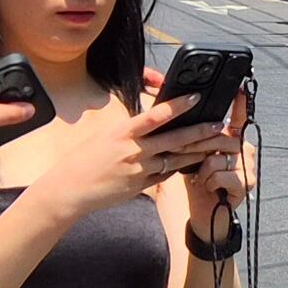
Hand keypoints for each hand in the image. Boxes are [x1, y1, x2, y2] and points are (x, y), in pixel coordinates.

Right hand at [16, 92, 214, 222]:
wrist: (69, 190)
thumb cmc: (83, 159)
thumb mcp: (105, 136)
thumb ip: (129, 129)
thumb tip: (150, 121)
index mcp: (122, 133)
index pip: (155, 115)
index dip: (177, 106)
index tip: (195, 97)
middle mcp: (133, 151)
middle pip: (174, 139)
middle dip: (200, 132)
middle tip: (218, 125)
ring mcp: (139, 171)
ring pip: (175, 160)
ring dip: (196, 153)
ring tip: (213, 146)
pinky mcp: (140, 187)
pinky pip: (164, 176)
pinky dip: (177, 168)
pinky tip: (191, 163)